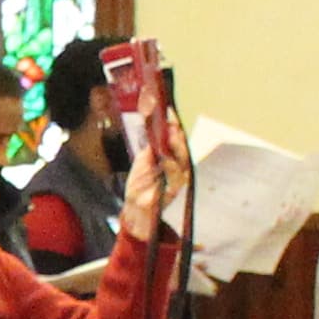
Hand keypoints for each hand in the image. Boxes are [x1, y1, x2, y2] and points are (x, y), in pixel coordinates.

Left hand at [119, 120, 176, 240]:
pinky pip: (176, 176)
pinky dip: (171, 166)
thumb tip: (156, 127)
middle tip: (172, 123)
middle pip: (183, 146)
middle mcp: (178, 165)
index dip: (174, 125)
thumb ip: (151, 146)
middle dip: (178, 134)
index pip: (176, 138)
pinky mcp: (175, 189)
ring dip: (177, 147)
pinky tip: (166, 159)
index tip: (169, 112)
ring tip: (172, 136)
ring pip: (183, 159)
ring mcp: (178, 177)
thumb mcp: (143, 159)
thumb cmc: (140, 183)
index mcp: (171, 156)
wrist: (135, 206)